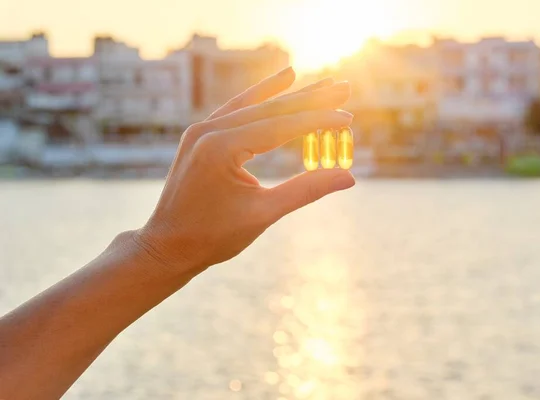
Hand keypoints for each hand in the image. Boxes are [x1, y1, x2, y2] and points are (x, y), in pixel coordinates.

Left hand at [134, 67, 353, 275]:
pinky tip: (281, 82)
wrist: (167, 247)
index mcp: (221, 148)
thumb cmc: (212, 237)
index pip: (280, 126)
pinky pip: (236, 111)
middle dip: (310, 99)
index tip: (347, 117)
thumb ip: (305, 190)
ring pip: (253, 106)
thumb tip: (348, 177)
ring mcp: (201, 131)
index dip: (317, 121)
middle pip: (270, 109)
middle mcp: (208, 131)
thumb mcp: (263, 214)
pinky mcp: (201, 136)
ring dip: (289, 95)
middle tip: (343, 87)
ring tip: (318, 81)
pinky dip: (260, 99)